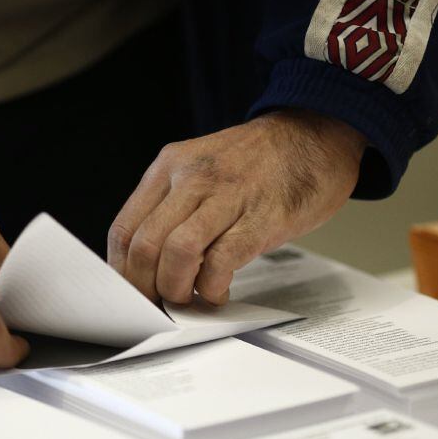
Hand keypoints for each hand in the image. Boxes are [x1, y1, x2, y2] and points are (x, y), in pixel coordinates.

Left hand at [108, 109, 366, 304]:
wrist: (315, 134)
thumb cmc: (259, 162)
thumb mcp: (201, 168)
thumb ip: (173, 207)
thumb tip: (147, 263)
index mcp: (170, 166)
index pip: (124, 229)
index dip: (122, 273)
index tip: (132, 294)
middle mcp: (192, 177)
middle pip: (145, 246)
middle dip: (145, 288)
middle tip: (158, 305)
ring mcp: (227, 196)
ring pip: (177, 253)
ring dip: (177, 289)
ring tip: (189, 298)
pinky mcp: (261, 218)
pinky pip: (221, 262)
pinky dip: (212, 288)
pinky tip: (217, 292)